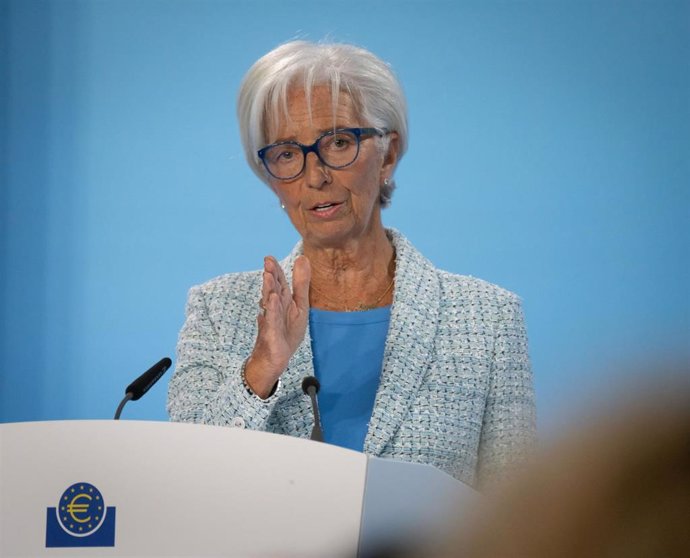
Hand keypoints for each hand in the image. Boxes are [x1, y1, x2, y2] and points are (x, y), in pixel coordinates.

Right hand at [244, 255, 310, 397]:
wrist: (275, 358)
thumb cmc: (287, 332)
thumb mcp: (300, 305)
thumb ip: (301, 284)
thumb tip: (303, 257)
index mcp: (283, 301)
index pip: (279, 283)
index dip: (276, 270)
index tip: (269, 257)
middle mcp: (275, 308)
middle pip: (274, 290)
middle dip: (271, 276)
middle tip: (267, 261)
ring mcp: (272, 320)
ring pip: (270, 302)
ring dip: (269, 289)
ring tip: (268, 276)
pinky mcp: (272, 333)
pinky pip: (272, 319)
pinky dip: (272, 310)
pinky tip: (272, 300)